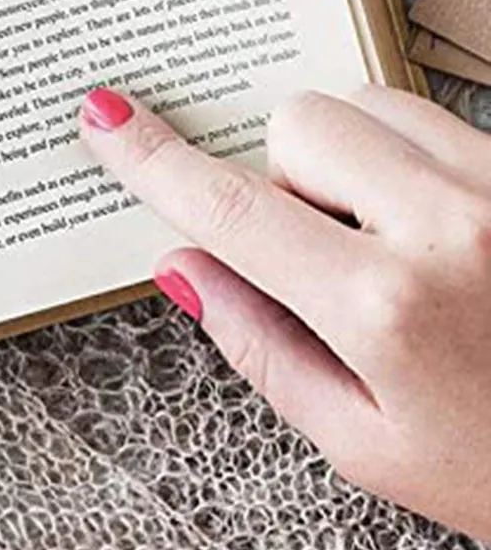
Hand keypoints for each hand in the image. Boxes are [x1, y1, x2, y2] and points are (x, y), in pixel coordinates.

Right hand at [80, 84, 490, 541]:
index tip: (105, 118)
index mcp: (382, 308)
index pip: (230, 209)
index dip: (152, 160)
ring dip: (346, 155)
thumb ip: (261, 346)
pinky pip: (432, 111)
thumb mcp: (367, 445)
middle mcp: (444, 228)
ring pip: (363, 104)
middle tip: (318, 248)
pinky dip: (407, 149)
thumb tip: (184, 265)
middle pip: (298, 126)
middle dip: (283, 175)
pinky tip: (433, 218)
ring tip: (385, 235)